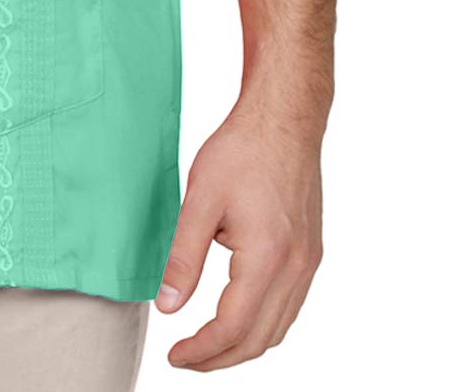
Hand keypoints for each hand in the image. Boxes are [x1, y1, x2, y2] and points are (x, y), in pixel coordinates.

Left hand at [155, 103, 322, 370]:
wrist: (283, 120)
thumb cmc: (241, 151)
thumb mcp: (200, 201)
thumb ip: (183, 258)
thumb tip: (167, 307)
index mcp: (267, 258)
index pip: (233, 328)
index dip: (202, 350)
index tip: (174, 354)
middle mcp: (296, 269)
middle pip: (259, 339)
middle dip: (220, 358)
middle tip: (185, 358)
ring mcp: (308, 263)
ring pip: (278, 328)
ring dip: (243, 344)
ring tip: (206, 344)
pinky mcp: (310, 253)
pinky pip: (289, 306)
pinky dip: (262, 323)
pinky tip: (237, 315)